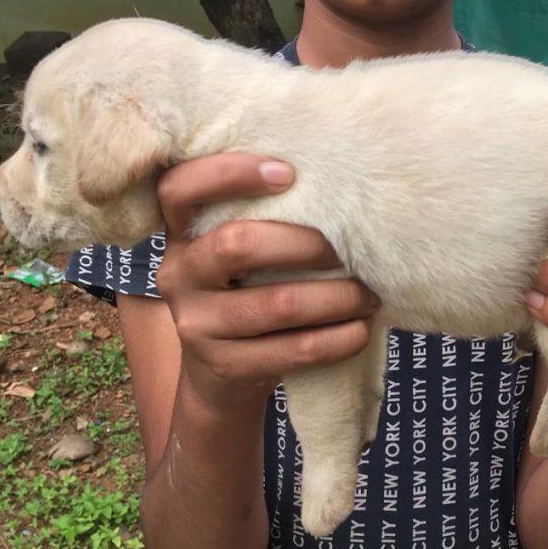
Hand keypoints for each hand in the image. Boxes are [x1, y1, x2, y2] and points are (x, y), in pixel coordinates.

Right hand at [155, 153, 379, 408]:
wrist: (220, 375)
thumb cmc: (245, 292)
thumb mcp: (236, 252)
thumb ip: (261, 218)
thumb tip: (339, 184)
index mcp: (180, 234)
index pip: (179, 189)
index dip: (229, 174)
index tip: (288, 173)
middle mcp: (178, 275)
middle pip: (237, 244)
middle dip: (306, 243)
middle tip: (350, 248)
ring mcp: (197, 325)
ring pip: (278, 304)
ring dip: (337, 297)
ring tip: (369, 294)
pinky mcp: (227, 366)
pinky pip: (294, 349)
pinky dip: (338, 339)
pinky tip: (360, 330)